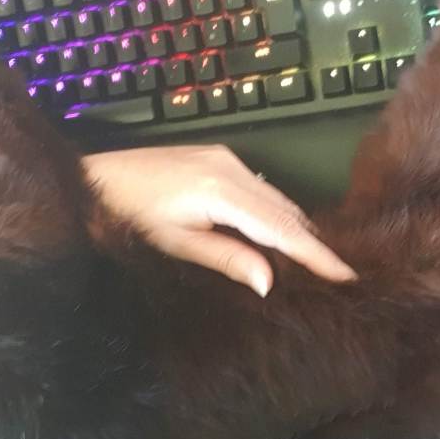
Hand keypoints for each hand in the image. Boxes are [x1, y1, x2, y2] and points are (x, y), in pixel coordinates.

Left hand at [83, 145, 356, 296]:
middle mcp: (230, 167)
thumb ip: (227, 259)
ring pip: (274, 197)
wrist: (93, 180)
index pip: (281, 228)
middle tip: (338, 276)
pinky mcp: (216, 157)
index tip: (346, 275)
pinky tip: (279, 234)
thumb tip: (271, 282)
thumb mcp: (176, 245)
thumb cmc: (127, 218)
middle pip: (285, 209)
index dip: (315, 253)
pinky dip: (274, 212)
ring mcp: (224, 157)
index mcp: (220, 191)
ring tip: (317, 261)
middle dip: (312, 242)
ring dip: (294, 227)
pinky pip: (259, 188)